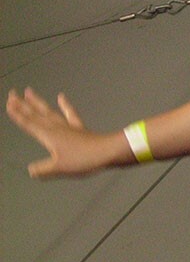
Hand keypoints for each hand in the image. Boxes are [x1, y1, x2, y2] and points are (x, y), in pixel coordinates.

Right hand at [6, 88, 122, 177]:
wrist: (108, 151)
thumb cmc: (84, 159)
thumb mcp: (58, 168)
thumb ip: (42, 169)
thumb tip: (31, 170)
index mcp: (49, 136)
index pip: (29, 123)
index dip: (17, 114)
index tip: (9, 103)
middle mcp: (57, 127)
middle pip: (36, 114)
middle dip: (23, 104)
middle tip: (12, 94)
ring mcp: (69, 126)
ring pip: (49, 111)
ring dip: (38, 102)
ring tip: (29, 92)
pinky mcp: (79, 128)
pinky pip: (69, 113)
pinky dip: (65, 105)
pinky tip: (61, 97)